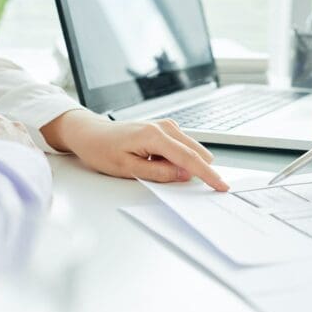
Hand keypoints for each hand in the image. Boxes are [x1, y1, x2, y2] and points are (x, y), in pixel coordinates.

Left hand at [41, 110, 228, 190]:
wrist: (90, 133)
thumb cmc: (102, 150)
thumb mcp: (127, 169)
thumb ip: (159, 174)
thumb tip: (184, 176)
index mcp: (155, 136)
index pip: (189, 158)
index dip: (207, 174)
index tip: (221, 185)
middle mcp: (164, 127)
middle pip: (196, 152)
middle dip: (195, 170)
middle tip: (173, 180)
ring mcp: (166, 125)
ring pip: (191, 149)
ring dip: (182, 164)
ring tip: (152, 166)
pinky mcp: (166, 128)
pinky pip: (182, 146)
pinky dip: (177, 158)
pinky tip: (155, 161)